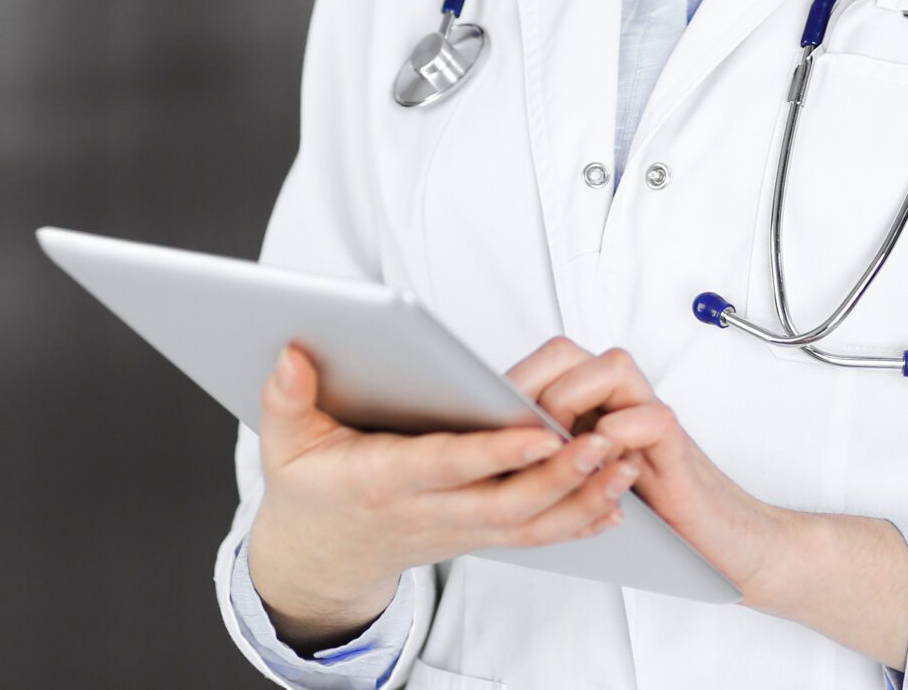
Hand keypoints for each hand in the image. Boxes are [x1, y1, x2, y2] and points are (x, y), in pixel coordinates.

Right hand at [243, 343, 640, 649]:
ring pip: (530, 524)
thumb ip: (284, 397)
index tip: (541, 430)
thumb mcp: (282, 442)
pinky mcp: (477, 536)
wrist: (322, 554)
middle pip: (505, 502)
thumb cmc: (309, 488)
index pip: (447, 466)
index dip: (496, 452)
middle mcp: (427, 511)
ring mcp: (457, 529)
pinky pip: (535, 535)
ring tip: (625, 463)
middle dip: (560, 475)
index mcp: (381, 480)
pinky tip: (614, 497)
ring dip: (582, 497)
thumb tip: (293, 355)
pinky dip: (578, 520)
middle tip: (606, 442)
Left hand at [506, 337, 907, 668]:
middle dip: (534, 382)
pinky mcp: (679, 449)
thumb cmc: (655, 515)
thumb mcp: (588, 484)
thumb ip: (554, 457)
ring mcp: (653, 419)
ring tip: (558, 439)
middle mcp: (624, 401)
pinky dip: (622, 432)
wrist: (729, 543)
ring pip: (611, 367)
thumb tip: (482, 449)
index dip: (511, 379)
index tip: (476, 407)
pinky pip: (650, 418)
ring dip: (572, 399)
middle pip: (570, 352)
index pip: (547, 360)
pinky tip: (603, 456)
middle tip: (517, 424)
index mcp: (597, 404)